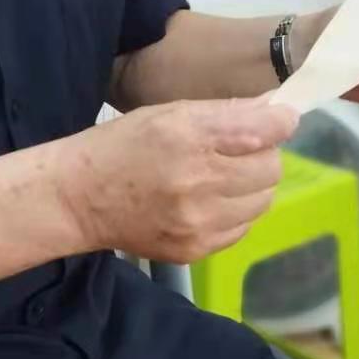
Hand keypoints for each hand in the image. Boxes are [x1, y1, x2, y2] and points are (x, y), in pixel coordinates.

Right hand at [62, 98, 299, 262]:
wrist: (79, 199)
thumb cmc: (123, 146)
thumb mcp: (169, 114)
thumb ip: (225, 112)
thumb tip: (275, 109)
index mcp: (190, 137)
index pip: (263, 132)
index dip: (280, 123)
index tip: (279, 121)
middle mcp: (198, 182)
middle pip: (270, 169)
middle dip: (261, 156)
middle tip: (235, 153)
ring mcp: (198, 222)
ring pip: (261, 202)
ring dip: (250, 188)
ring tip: (219, 179)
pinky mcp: (195, 249)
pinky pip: (241, 228)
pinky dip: (233, 214)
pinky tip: (206, 203)